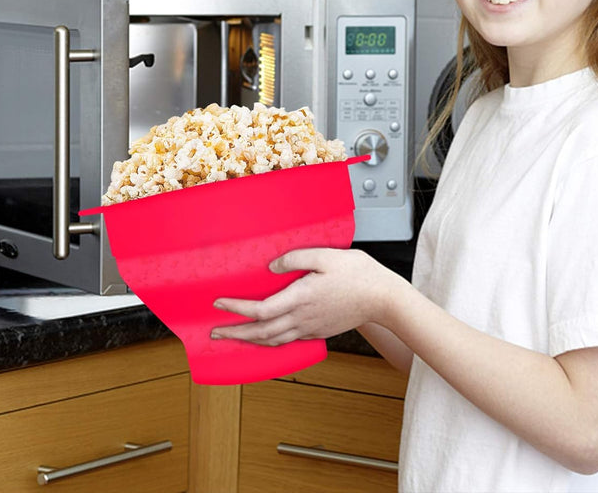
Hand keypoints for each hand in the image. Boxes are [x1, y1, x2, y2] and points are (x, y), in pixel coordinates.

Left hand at [210, 248, 402, 345]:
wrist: (383, 299)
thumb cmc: (357, 274)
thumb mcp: (325, 256)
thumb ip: (295, 258)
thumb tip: (271, 267)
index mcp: (300, 298)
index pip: (259, 310)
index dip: (235, 309)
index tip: (218, 304)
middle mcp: (301, 318)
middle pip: (260, 332)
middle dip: (234, 333)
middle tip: (214, 333)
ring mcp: (310, 328)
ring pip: (273, 341)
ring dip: (249, 341)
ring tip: (234, 338)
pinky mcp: (318, 331)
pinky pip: (287, 341)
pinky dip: (270, 342)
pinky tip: (265, 338)